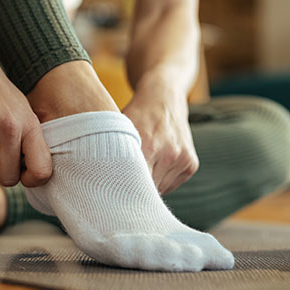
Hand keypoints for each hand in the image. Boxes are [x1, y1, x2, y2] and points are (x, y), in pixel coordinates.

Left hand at [122, 77, 198, 194]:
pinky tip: (155, 164)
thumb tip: (97, 177)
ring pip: (159, 189)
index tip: (113, 191)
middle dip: (134, 189)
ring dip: (148, 185)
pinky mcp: (191, 164)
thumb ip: (112, 153)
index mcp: (149, 144)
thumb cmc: (136, 115)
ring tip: (142, 166)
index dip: (122, 190)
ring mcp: (183, 159)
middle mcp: (169, 153)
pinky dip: (160, 181)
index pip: (134, 183)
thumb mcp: (119, 128)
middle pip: (147, 189)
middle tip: (122, 183)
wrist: (164, 98)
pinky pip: (171, 185)